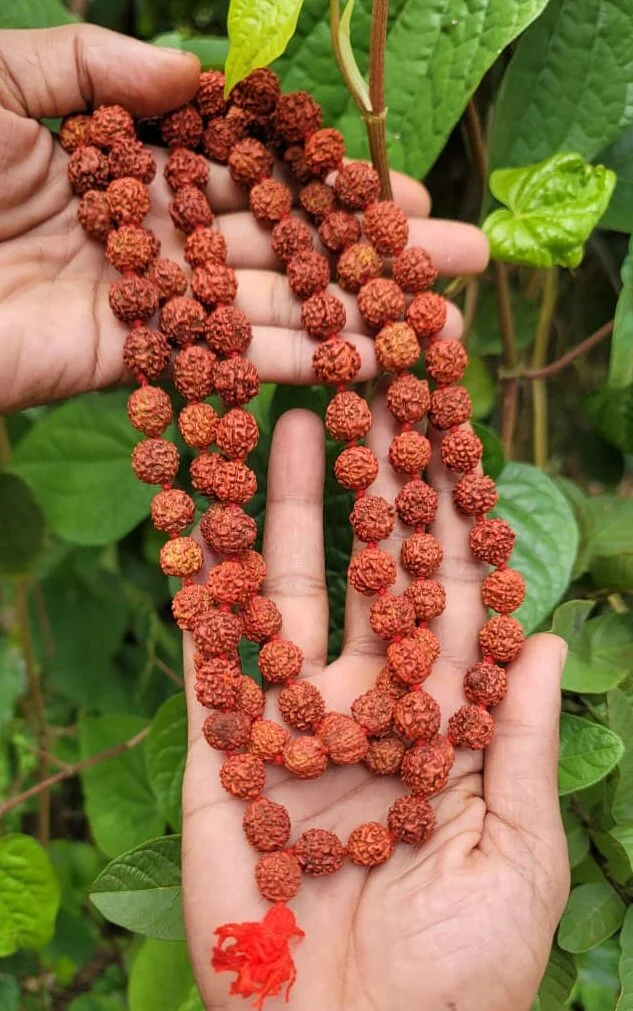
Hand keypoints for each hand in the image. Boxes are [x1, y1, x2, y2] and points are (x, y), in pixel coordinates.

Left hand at [0, 25, 487, 413]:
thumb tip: (201, 72)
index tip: (398, 184)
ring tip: (445, 313)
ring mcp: (148, 306)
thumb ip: (97, 64)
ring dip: (358, 310)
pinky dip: (297, 363)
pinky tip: (369, 359)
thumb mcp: (3, 80)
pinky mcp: (131, 366)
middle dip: (369, 250)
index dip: (323, 177)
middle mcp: (149, 236)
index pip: (247, 169)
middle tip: (460, 251)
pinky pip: (226, 361)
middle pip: (278, 241)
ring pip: (269, 305)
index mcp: (125, 163)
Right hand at [181, 401, 569, 1010]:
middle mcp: (370, 707)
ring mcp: (294, 723)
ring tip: (296, 425)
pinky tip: (208, 518)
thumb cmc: (456, 977)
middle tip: (379, 398)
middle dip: (375, 491)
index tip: (461, 445)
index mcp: (446, 725)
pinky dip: (206, 592)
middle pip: (371, 577)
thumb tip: (544, 644)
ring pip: (292, 597)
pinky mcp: (222, 755)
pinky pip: (213, 662)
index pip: (455, 602)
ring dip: (291, 514)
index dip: (460, 525)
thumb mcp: (515, 860)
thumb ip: (520, 748)